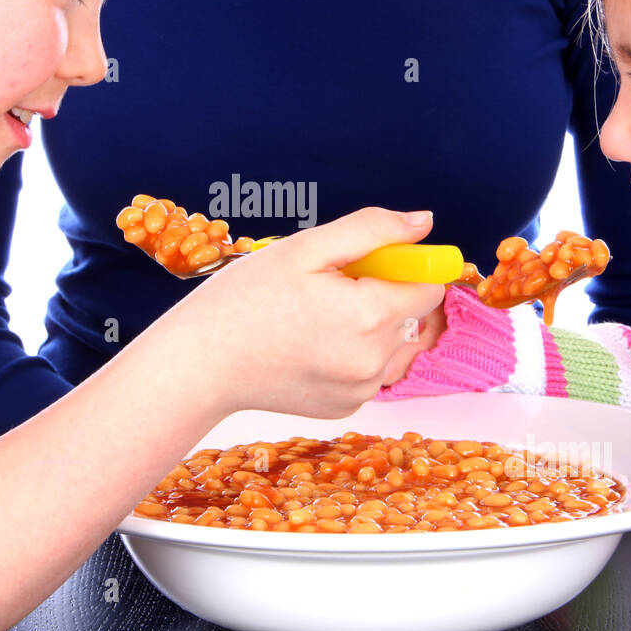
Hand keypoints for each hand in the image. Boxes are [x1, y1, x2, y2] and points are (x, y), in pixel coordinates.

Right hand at [155, 207, 444, 419]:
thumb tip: (424, 223)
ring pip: (393, 346)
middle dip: (382, 295)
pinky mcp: (345, 408)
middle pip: (411, 316)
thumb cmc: (245, 299)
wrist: (201, 363)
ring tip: (316, 319)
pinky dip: (352, 356)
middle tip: (327, 289)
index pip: (429, 287)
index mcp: (371, 315)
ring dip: (371, 328)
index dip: (403, 268)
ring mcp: (361, 390)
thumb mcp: (306, 248)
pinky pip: (369, 372)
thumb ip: (372, 230)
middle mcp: (374, 361)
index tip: (367, 264)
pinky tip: (310, 347)